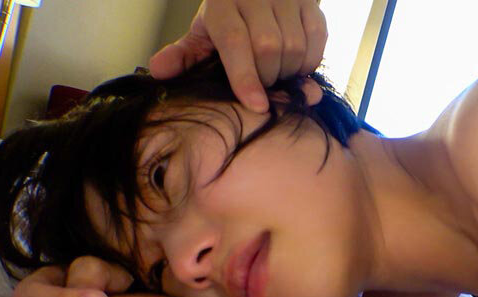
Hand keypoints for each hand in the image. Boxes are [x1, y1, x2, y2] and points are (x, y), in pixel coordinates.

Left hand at [149, 0, 327, 112]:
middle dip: (268, 77)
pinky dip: (309, 61)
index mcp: (223, 2)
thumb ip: (185, 54)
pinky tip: (296, 64)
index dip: (245, 77)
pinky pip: (317, 40)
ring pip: (295, 47)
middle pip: (269, 48)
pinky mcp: (311, 3)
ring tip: (278, 73)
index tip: (256, 105)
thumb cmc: (230, 15)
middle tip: (262, 85)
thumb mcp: (204, 31)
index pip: (235, 41)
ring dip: (289, 72)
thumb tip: (159, 72)